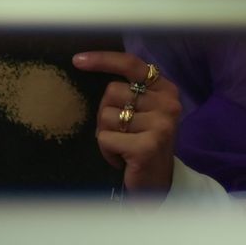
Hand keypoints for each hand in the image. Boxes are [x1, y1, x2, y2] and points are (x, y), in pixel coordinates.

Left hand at [73, 50, 180, 195]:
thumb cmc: (143, 144)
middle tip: (121, 132)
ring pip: (106, 116)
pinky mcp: (147, 146)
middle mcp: (168, 104)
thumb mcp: (143, 112)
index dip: (103, 60)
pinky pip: (105, 138)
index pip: (131, 65)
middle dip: (106, 113)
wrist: (158, 184)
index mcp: (166, 90)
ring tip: (123, 147)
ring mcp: (160, 125)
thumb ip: (129, 91)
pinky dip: (106, 151)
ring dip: (106, 135)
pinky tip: (122, 159)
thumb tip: (87, 66)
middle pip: (111, 92)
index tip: (78, 61)